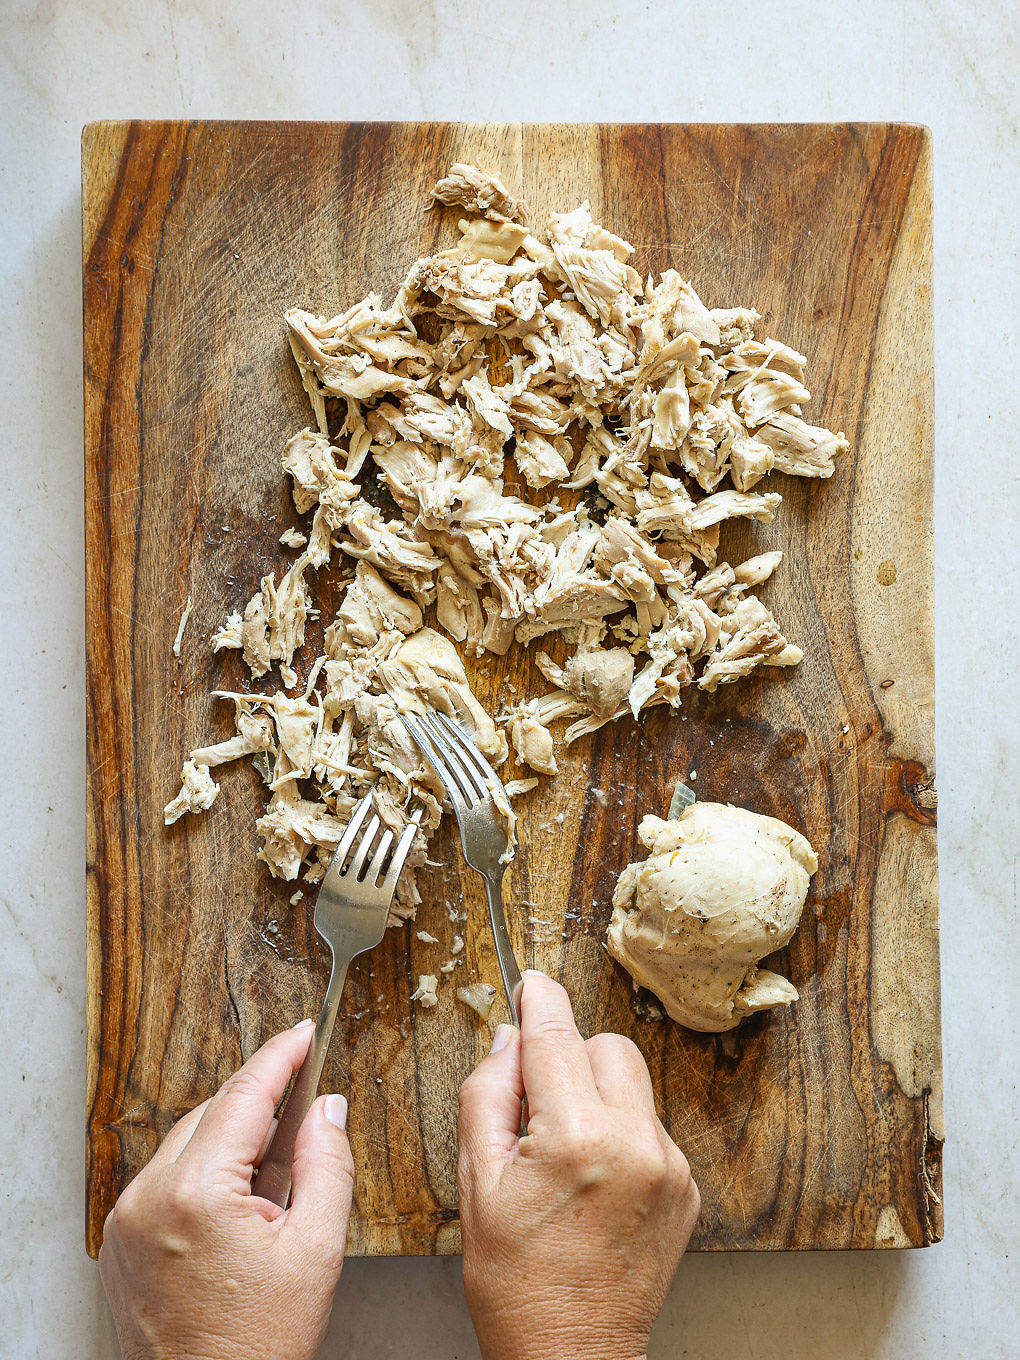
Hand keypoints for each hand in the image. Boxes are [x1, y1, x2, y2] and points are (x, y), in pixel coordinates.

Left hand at [99, 1022, 353, 1359]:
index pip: (244, 1095)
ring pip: (187, 1142)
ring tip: (273, 1187)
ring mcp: (126, 1219)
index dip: (281, 1056)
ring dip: (231, 1140)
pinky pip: (166, 1177)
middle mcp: (149, 1198)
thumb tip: (326, 1107)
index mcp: (197, 1194)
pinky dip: (203, 1171)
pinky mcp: (118, 1239)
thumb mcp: (316, 1251)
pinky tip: (237, 1206)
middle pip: (213, 1113)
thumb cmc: (259, 1345)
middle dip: (260, 1105)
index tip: (304, 1032)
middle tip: (306, 1117)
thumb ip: (328, 1164)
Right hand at [457, 973, 699, 1359]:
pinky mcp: (686, 1187)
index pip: (557, 1035)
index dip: (539, 1000)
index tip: (530, 983)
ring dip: (598, 1093)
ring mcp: (669, 1167)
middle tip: (537, 1103)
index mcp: (576, 1139)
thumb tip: (510, 1039)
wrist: (571, 1359)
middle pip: (606, 1045)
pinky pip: (651, 1124)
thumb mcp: (476, 1185)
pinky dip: (622, 1132)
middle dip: (569, 1058)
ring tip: (566, 1150)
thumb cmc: (518, 1284)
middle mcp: (635, 1144)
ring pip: (633, 1081)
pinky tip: (594, 1180)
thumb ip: (487, 1095)